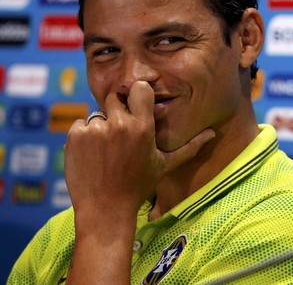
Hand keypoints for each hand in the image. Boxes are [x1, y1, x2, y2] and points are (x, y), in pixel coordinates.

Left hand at [64, 80, 214, 219]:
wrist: (105, 209)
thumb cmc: (139, 186)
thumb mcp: (166, 165)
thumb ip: (190, 146)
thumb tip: (213, 133)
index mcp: (142, 127)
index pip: (140, 88)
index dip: (137, 96)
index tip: (137, 108)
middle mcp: (118, 124)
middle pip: (116, 99)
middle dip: (118, 112)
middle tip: (120, 136)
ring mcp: (95, 129)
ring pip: (98, 114)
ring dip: (101, 127)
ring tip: (106, 152)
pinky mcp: (75, 136)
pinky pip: (81, 125)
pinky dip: (84, 137)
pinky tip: (93, 155)